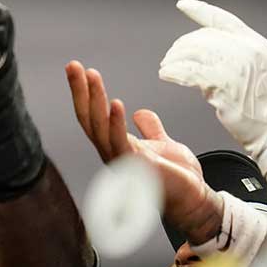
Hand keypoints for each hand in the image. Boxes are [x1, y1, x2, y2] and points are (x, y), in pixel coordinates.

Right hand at [65, 61, 220, 241]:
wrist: (194, 201)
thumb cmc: (177, 178)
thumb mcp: (163, 144)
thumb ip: (150, 128)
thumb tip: (140, 113)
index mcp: (116, 146)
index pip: (93, 116)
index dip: (85, 94)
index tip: (80, 71)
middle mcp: (112, 153)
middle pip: (89, 118)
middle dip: (80, 92)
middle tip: (73, 66)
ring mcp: (122, 161)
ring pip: (99, 127)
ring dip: (94, 100)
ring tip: (91, 76)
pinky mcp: (136, 167)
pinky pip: (121, 143)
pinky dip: (116, 123)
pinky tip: (115, 103)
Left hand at [159, 0, 266, 173]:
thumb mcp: (259, 70)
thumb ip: (238, 55)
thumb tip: (205, 50)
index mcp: (257, 43)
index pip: (223, 19)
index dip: (200, 10)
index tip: (182, 4)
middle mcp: (247, 49)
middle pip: (202, 37)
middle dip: (181, 46)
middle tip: (170, 58)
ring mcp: (236, 66)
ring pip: (193, 53)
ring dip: (174, 59)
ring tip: (166, 68)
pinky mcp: (223, 84)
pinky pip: (190, 72)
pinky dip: (174, 72)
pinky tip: (166, 75)